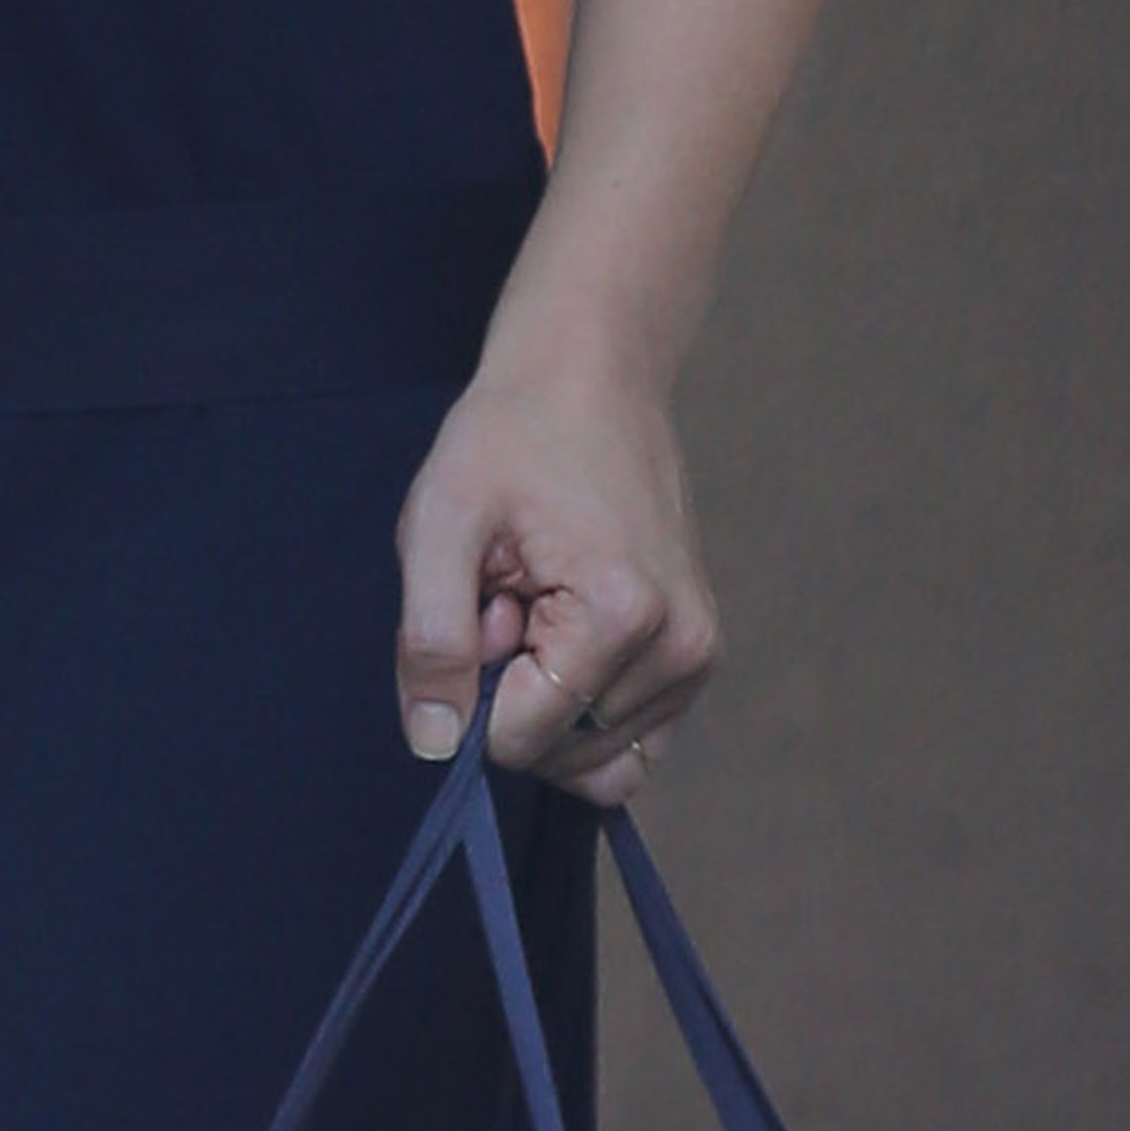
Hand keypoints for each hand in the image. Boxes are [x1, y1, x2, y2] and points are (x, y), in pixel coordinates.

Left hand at [393, 346, 717, 806]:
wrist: (593, 374)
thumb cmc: (511, 435)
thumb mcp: (441, 521)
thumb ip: (430, 642)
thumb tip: (436, 746)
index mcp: (621, 616)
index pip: (519, 739)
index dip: (474, 685)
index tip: (487, 598)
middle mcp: (681, 649)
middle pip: (559, 753)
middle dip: (514, 693)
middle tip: (511, 593)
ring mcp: (700, 656)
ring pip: (595, 756)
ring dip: (546, 697)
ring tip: (538, 598)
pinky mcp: (700, 654)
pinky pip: (631, 740)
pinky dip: (582, 704)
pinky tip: (566, 623)